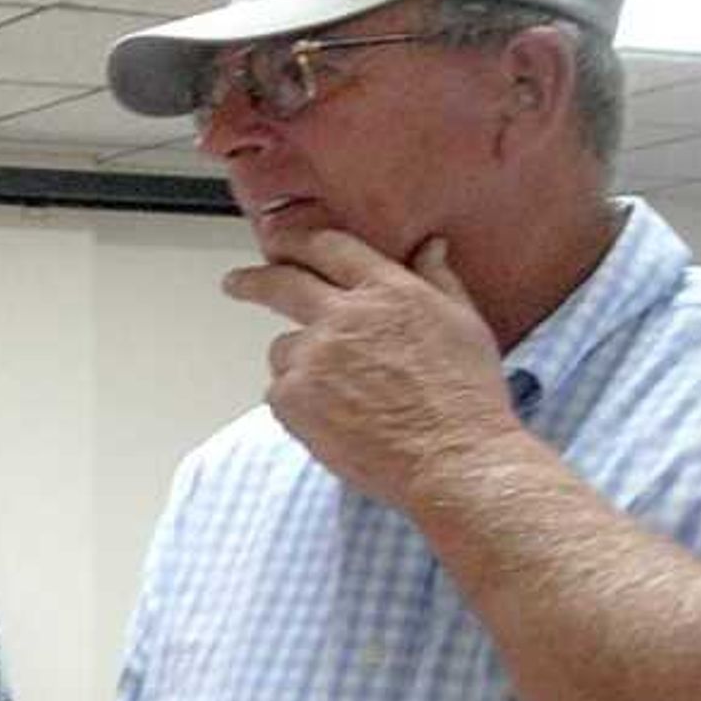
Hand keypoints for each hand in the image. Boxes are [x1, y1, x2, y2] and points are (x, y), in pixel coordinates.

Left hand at [225, 231, 522, 511]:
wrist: (452, 458)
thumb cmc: (466, 397)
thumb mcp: (464, 324)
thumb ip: (437, 280)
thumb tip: (430, 246)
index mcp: (387, 291)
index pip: (329, 248)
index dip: (298, 241)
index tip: (278, 242)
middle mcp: (344, 316)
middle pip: (280, 283)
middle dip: (251, 281)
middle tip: (234, 284)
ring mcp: (313, 357)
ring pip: (283, 349)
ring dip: (299, 363)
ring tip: (343, 397)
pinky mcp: (293, 398)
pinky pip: (279, 392)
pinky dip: (298, 403)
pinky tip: (334, 421)